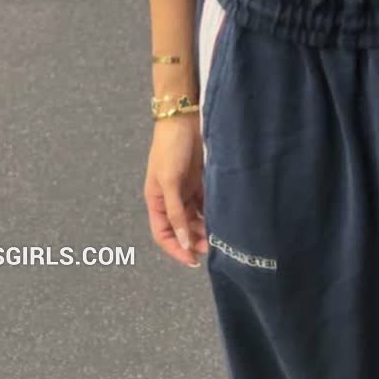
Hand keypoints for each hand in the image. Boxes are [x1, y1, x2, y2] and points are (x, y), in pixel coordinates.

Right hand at [145, 116, 208, 268]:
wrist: (184, 117)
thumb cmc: (170, 148)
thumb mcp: (169, 182)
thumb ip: (176, 213)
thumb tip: (183, 241)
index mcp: (156, 201)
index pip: (164, 234)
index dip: (176, 249)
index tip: (192, 260)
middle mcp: (170, 199)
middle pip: (181, 228)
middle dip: (194, 240)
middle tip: (211, 247)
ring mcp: (185, 190)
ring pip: (195, 218)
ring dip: (204, 228)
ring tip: (218, 235)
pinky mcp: (199, 181)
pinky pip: (205, 204)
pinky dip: (212, 213)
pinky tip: (222, 218)